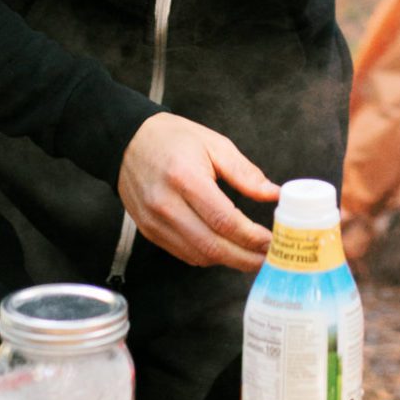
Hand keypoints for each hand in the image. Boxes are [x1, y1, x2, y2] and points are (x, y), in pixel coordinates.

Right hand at [116, 112, 281, 269]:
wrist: (126, 141)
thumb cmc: (171, 138)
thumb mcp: (213, 144)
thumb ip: (244, 172)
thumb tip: (273, 194)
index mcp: (185, 178)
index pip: (224, 220)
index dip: (252, 237)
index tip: (272, 241)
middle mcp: (166, 204)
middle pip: (212, 246)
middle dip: (246, 258)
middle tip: (269, 258)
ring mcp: (154, 221)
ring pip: (199, 255)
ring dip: (229, 260)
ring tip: (251, 256)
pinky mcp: (149, 230)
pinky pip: (184, 254)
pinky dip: (208, 256)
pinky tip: (224, 249)